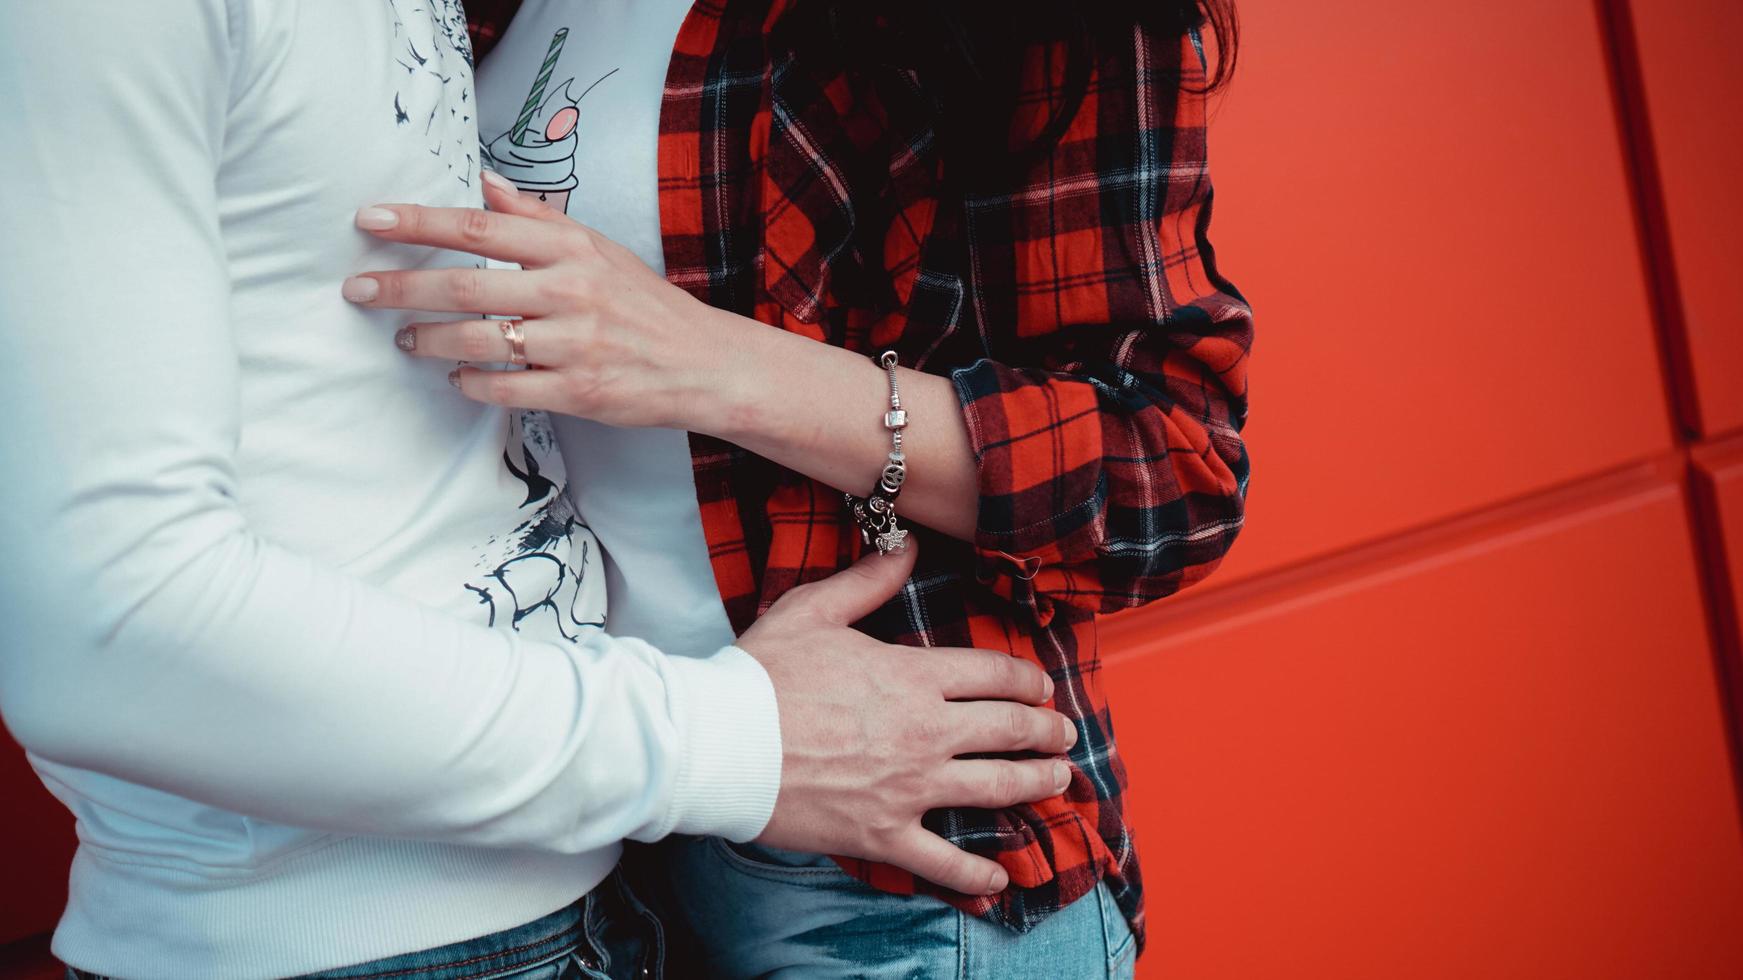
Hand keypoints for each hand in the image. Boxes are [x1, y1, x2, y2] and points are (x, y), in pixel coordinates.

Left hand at [342, 173, 753, 428]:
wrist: (703, 363)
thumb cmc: (644, 305)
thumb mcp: (597, 248)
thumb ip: (537, 218)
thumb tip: (483, 181)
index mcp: (571, 250)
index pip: (480, 228)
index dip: (419, 223)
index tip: (371, 219)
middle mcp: (570, 292)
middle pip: (465, 285)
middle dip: (401, 287)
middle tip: (358, 290)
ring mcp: (574, 344)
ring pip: (478, 340)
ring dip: (430, 340)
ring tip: (405, 339)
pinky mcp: (578, 391)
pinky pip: (505, 388)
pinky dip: (471, 383)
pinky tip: (456, 377)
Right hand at [737, 541, 1076, 895]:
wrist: (720, 744)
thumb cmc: (761, 675)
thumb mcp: (813, 610)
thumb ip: (868, 580)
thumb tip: (906, 546)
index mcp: (913, 677)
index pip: (995, 674)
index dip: (1027, 680)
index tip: (1041, 687)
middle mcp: (926, 732)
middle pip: (1009, 730)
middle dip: (1045, 732)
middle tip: (1063, 735)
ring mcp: (910, 787)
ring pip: (996, 788)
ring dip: (1036, 784)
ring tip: (1058, 782)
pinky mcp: (884, 833)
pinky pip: (943, 860)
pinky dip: (977, 874)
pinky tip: (999, 880)